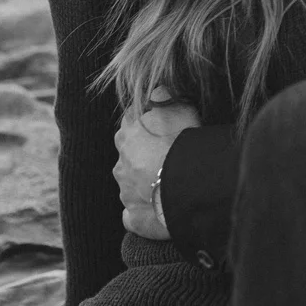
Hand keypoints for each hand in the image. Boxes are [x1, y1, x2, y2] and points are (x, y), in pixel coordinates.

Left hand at [114, 87, 199, 239]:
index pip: (132, 122)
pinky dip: (141, 211)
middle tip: (168, 155)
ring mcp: (124, 191)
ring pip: (130, 183)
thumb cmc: (184, 144)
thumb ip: (165, 97)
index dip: (148, 124)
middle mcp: (120, 162)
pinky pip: (133, 214)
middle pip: (129, 153)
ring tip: (168, 183)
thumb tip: (157, 89)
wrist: (185, 186)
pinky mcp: (132, 216)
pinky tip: (156, 209)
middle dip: (143, 153)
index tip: (163, 127)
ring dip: (144, 182)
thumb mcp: (180, 109)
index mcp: (127, 134)